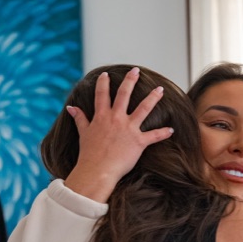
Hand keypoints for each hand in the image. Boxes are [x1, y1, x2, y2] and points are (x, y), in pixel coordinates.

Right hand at [64, 68, 173, 202]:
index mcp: (102, 116)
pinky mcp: (138, 142)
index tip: (106, 74)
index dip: (103, 83)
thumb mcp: (83, 133)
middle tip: (136, 70)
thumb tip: (71, 107)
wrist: (97, 171)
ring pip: (144, 108)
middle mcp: (116, 119)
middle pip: (124, 94)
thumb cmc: (89, 154)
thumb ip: (79, 118)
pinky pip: (154, 135)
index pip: (102, 95)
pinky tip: (171, 130)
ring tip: (160, 89)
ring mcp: (128, 129)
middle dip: (130, 80)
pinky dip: (163, 133)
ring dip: (153, 98)